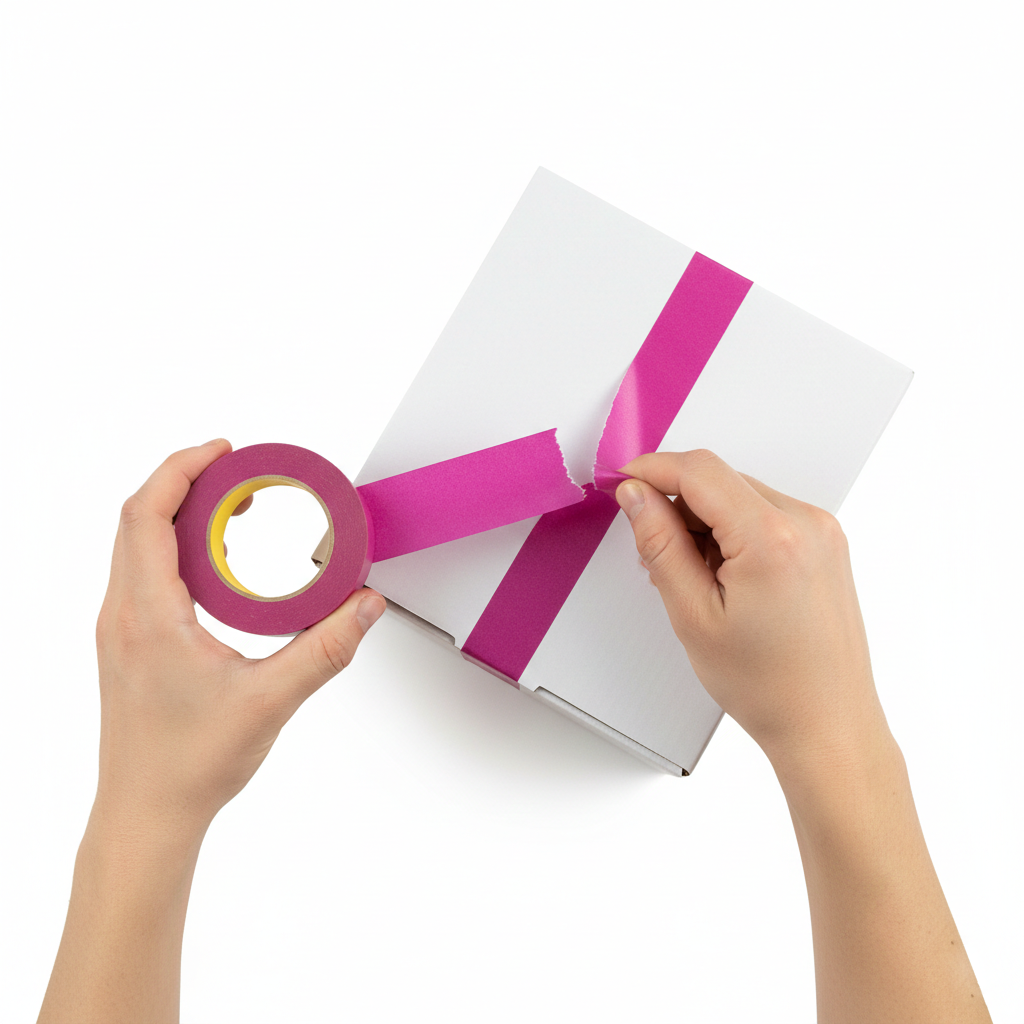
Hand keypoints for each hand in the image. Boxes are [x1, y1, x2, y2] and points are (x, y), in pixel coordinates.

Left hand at [95, 438, 385, 833]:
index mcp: (147, 616)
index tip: (225, 451)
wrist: (145, 814)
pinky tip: (216, 564)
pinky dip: (175, 548)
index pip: (146, 514)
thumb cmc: (190, 764)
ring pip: (137, 545)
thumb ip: (326, 647)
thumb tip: (367, 604)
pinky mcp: (127, 644)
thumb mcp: (271, 700)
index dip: (183, 469)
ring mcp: (119, 629)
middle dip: (189, 483)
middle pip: (140, 519)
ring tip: (234, 510)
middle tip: (242, 475)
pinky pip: (142, 572)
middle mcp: (121, 614)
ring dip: (181, 515)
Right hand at [615, 448, 882, 771]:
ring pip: (739, 495)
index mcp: (772, 539)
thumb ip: (660, 545)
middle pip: (719, 480)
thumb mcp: (693, 616)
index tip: (620, 481)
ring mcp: (821, 530)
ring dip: (704, 520)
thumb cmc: (768, 685)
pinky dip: (732, 531)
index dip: (651, 469)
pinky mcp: (825, 541)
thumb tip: (636, 496)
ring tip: (695, 579)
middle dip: (676, 504)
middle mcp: (805, 523)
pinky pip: (764, 512)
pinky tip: (723, 575)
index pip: (699, 471)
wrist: (827, 723)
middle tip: (652, 553)